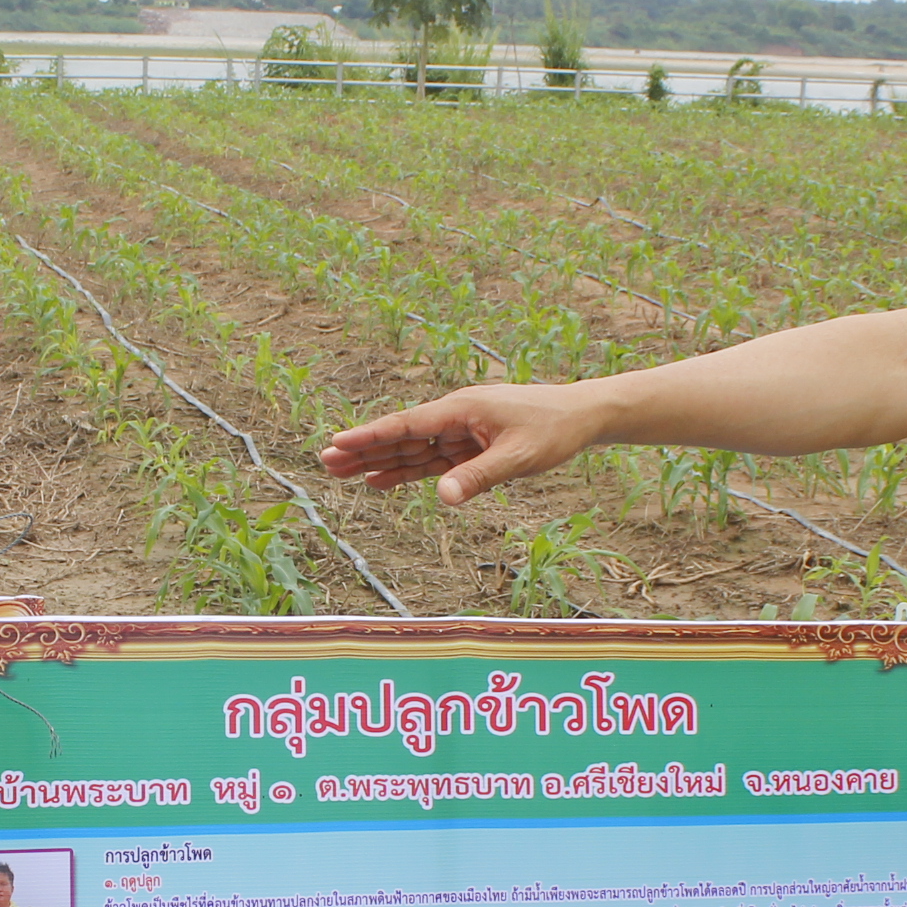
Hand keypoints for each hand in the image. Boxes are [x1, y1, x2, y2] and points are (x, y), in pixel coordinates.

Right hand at [321, 384, 606, 505]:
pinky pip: (431, 461)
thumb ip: (479, 477)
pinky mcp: (471, 447)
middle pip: (401, 436)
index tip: (337, 442)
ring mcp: (461, 432)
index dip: (370, 436)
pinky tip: (380, 480)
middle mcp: (455, 417)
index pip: (407, 425)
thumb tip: (442, 496)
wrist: (582, 417)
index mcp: (461, 410)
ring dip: (379, 461)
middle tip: (325, 462)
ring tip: (342, 473)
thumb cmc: (553, 430)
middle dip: (364, 449)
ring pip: (412, 450)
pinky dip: (406, 471)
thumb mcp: (518, 458)